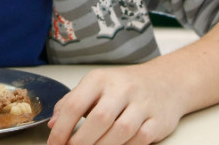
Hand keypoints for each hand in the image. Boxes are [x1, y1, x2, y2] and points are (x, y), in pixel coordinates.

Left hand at [46, 64, 184, 144]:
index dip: (62, 129)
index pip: (75, 104)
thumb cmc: (124, 86)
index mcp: (100, 79)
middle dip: (81, 141)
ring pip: (121, 130)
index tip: (54, 144)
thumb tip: (53, 124)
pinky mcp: (158, 120)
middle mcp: (121, 88)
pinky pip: (140, 139)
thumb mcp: (95, 86)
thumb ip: (71, 102)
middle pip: (98, 119)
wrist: (166, 81)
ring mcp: (142, 104)